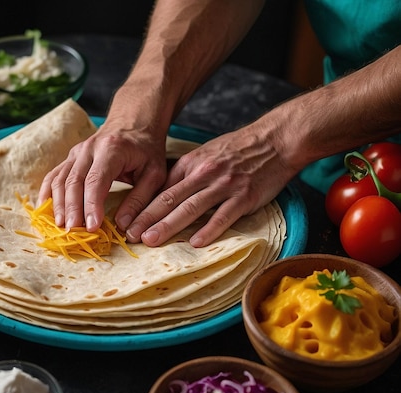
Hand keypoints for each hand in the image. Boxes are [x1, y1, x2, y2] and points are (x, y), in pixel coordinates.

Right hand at [38, 121, 167, 231]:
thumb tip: (122, 225)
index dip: (91, 205)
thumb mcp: (155, 173)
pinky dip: (47, 193)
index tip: (92, 227)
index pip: (96, 180)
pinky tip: (45, 210)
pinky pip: (53, 176)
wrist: (134, 124)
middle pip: (74, 181)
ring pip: (60, 179)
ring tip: (60, 226)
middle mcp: (89, 149)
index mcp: (112, 150)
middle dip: (72, 209)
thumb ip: (140, 198)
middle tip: (72, 232)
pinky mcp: (70, 158)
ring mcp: (76, 152)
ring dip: (58, 204)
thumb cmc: (146, 150)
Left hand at [124, 128, 296, 246]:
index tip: (125, 221)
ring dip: (168, 225)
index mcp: (191, 164)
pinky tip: (195, 242)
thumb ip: (185, 175)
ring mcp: (224, 185)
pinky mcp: (245, 196)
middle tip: (129, 235)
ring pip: (191, 208)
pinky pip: (224, 215)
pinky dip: (209, 229)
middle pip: (169, 199)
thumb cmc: (239, 150)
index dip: (141, 206)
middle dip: (146, 218)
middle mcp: (204, 174)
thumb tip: (162, 195)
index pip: (161, 189)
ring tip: (151, 240)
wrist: (276, 140)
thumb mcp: (206, 155)